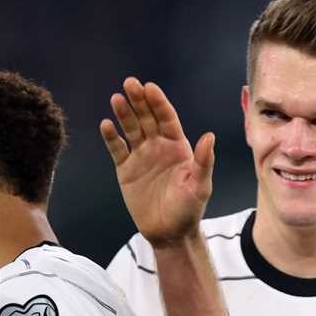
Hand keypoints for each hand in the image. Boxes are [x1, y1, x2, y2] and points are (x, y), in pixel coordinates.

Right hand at [100, 77, 214, 247]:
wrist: (170, 232)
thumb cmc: (190, 209)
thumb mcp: (200, 186)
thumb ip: (203, 161)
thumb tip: (209, 136)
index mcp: (178, 147)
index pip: (167, 119)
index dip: (159, 103)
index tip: (150, 88)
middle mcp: (159, 147)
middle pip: (147, 118)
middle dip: (139, 101)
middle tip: (130, 83)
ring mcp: (141, 157)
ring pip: (130, 129)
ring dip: (124, 114)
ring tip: (117, 99)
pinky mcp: (126, 169)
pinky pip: (117, 149)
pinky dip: (111, 137)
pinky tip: (106, 125)